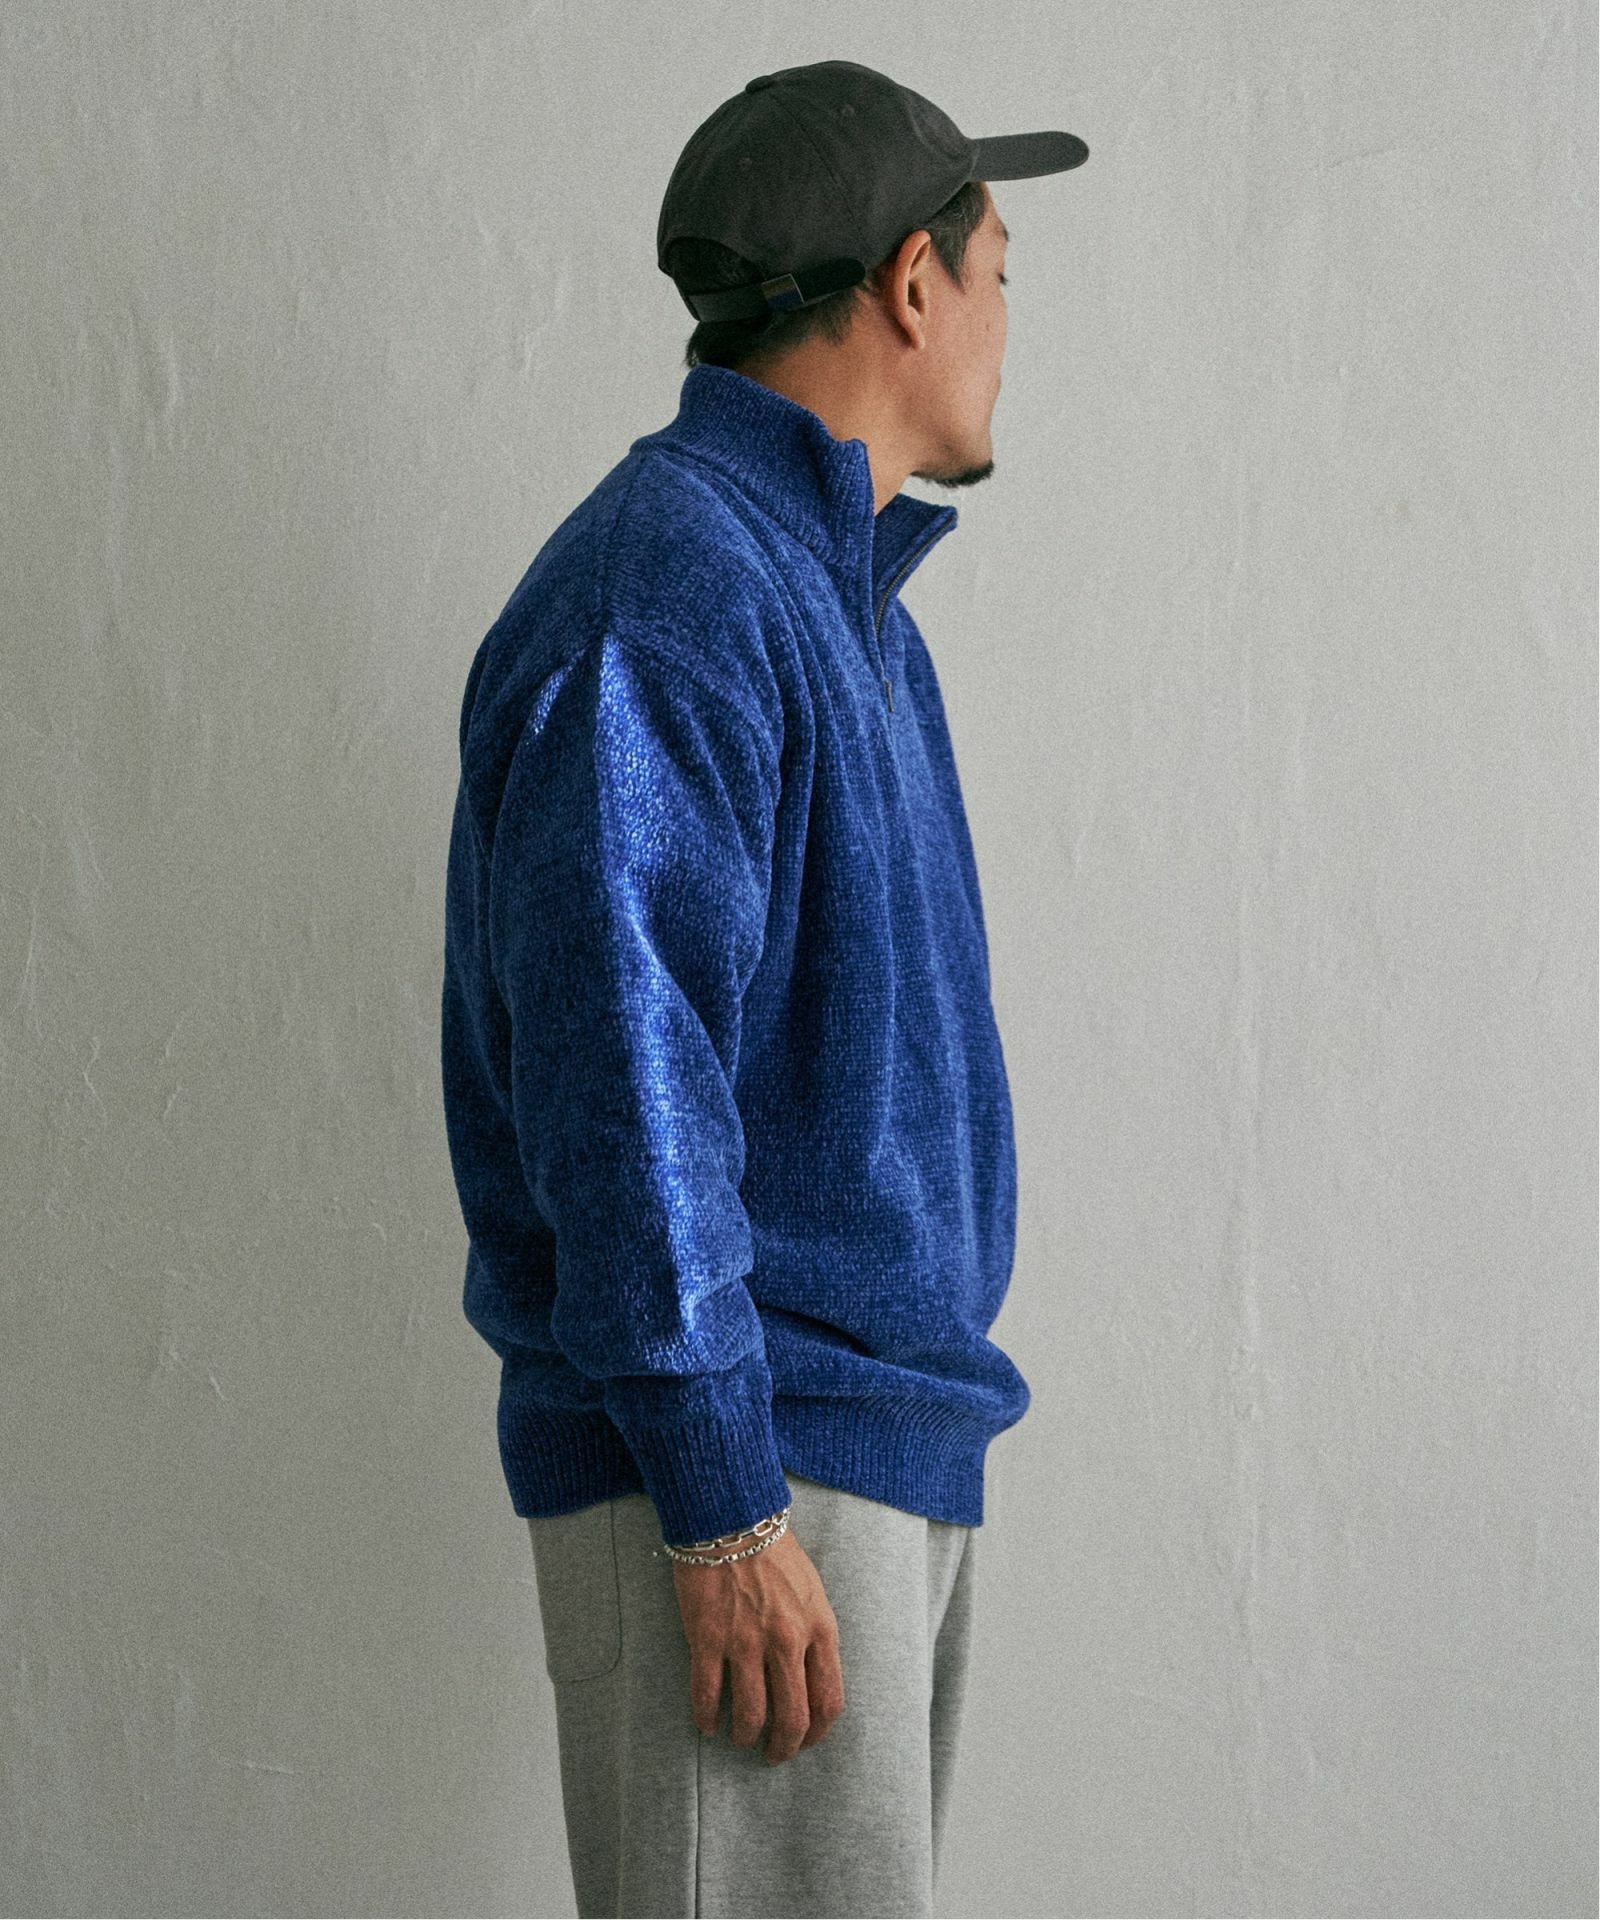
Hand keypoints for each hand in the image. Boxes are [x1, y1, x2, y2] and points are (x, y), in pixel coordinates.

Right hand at [671, 1527, 845, 1764]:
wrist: (732, 1520)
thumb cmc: (774, 1554)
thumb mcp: (813, 1592)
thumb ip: (815, 1635)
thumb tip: (811, 1679)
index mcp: (819, 1629)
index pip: (829, 1700)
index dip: (818, 1732)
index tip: (806, 1740)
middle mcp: (787, 1641)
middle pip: (793, 1718)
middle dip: (784, 1747)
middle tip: (774, 1754)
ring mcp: (747, 1642)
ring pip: (752, 1714)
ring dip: (746, 1736)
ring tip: (741, 1739)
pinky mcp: (710, 1638)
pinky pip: (708, 1694)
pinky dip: (707, 1718)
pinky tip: (707, 1724)